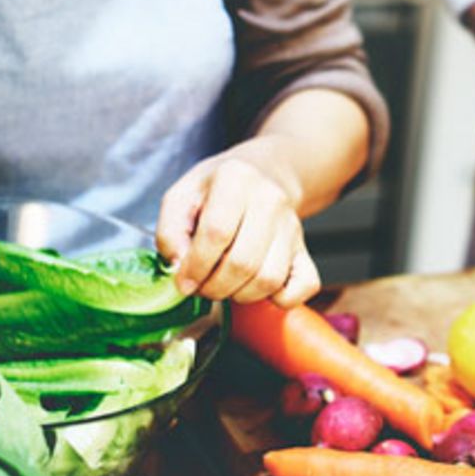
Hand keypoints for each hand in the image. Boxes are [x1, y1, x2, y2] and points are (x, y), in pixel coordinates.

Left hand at [157, 139, 320, 307]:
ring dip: (240, 295)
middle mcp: (270, 199)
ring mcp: (291, 227)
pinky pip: (304, 286)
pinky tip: (257, 288)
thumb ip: (170, 232)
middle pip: (243, 262)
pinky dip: (281, 299)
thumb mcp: (181, 197)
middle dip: (214, 287)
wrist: (261, 176)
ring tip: (225, 285)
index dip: (195, 266)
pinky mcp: (305, 250)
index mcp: (236, 178)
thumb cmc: (216, 191)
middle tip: (201, 286)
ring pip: (269, 279)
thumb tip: (179, 267)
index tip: (184, 281)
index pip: (216, 233)